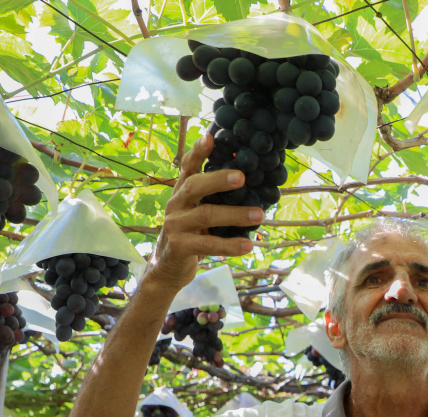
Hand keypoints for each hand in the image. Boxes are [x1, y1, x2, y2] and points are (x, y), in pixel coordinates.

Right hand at [144, 134, 261, 288]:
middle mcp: (176, 205)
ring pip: (206, 215)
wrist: (168, 269)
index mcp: (182, 192)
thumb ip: (215, 199)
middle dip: (218, 179)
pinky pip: (208, 244)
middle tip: (242, 177)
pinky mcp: (179, 247)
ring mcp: (175, 225)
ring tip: (259, 215)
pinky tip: (248, 245)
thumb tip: (253, 184)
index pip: (187, 167)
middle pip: (194, 186)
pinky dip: (230, 245)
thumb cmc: (192, 234)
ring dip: (236, 215)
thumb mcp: (199, 212)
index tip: (210, 137)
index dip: (197, 152)